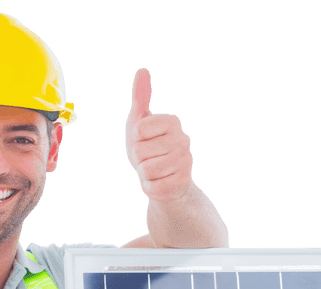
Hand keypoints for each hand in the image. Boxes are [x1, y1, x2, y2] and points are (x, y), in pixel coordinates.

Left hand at [124, 67, 193, 202]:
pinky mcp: (183, 182)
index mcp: (172, 122)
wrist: (160, 176)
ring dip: (144, 173)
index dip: (134, 139)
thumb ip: (140, 97)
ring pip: (148, 170)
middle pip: (141, 151)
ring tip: (152, 169)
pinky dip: (150, 186)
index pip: (138, 130)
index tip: (142, 140)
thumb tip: (142, 71)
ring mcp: (186, 161)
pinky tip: (158, 181)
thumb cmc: (147, 145)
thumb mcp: (139, 121)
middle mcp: (183, 139)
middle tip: (148, 157)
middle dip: (138, 158)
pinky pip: (155, 186)